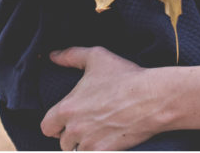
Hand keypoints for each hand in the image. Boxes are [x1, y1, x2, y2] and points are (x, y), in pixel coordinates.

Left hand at [41, 47, 162, 150]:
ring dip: (84, 146)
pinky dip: (98, 151)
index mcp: (67, 108)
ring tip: (97, 135)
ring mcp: (90, 144)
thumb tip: (53, 55)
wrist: (153, 98)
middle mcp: (75, 129)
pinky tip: (107, 143)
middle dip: (72, 136)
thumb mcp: (96, 57)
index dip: (54, 125)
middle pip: (63, 142)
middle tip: (86, 127)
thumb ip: (71, 56)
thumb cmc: (125, 77)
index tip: (63, 123)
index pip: (46, 127)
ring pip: (78, 152)